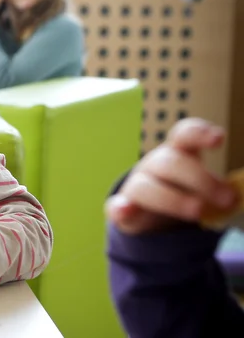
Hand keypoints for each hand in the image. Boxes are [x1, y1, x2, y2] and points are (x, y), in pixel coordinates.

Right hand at [105, 118, 238, 234]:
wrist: (149, 214)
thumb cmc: (183, 193)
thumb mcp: (204, 187)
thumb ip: (219, 188)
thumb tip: (238, 196)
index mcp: (178, 153)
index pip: (184, 134)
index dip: (199, 133)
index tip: (219, 139)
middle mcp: (155, 164)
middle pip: (170, 162)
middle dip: (200, 179)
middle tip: (227, 199)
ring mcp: (135, 186)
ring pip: (146, 186)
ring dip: (173, 199)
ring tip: (199, 213)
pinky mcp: (122, 209)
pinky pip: (116, 206)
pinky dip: (120, 207)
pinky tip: (126, 210)